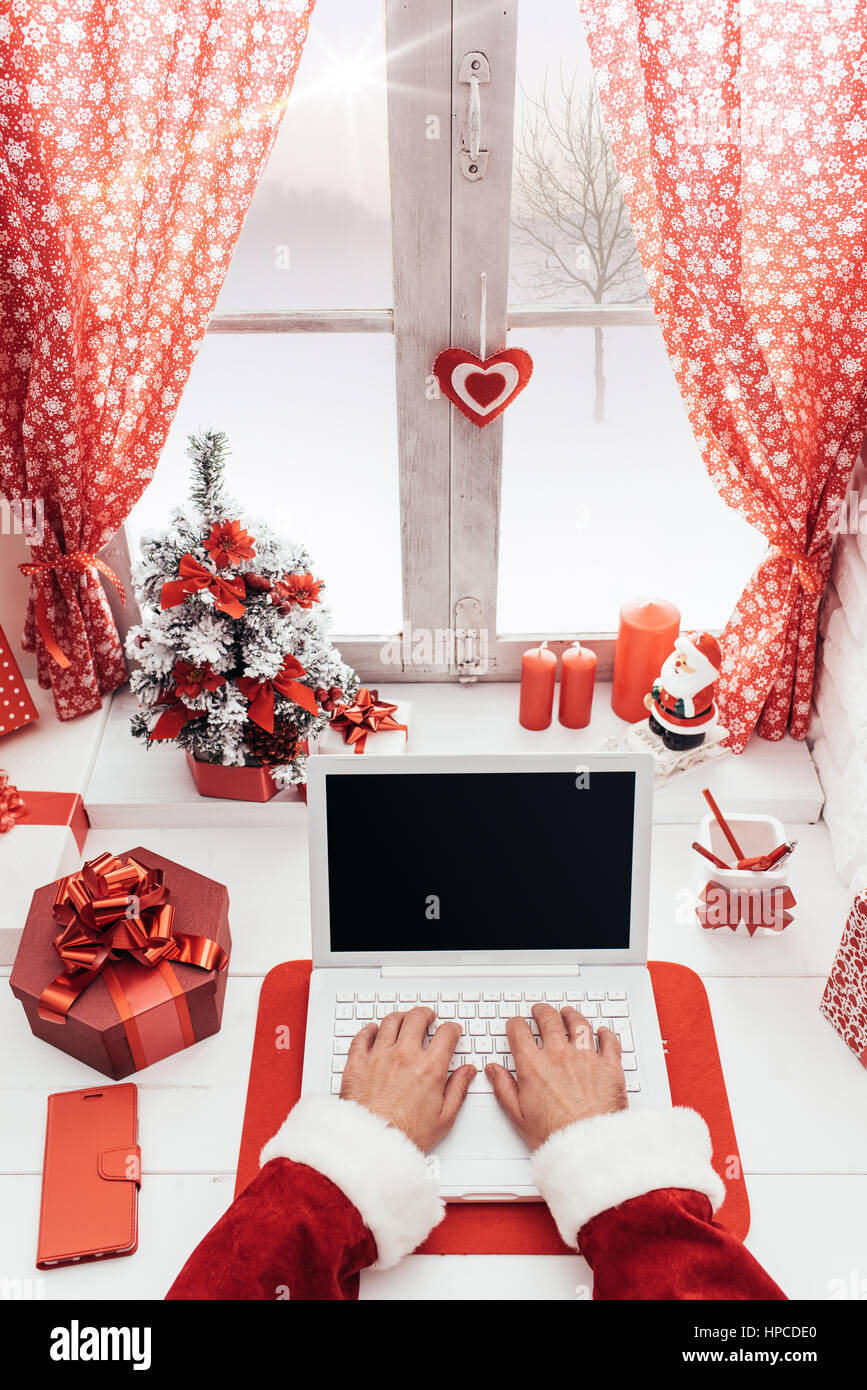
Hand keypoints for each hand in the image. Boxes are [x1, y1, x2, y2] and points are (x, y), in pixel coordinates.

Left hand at [340, 1007, 475, 1152]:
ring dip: (400, 1018)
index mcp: (429, 1068)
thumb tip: (467, 1072)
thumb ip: (458, 1089)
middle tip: (427, 1018)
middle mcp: (404, 1056)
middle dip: (426, 1015)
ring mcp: (378, 1057)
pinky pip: (362, 1036)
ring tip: (403, 1021)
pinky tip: (373, 1031)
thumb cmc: (406, 1137)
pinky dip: (369, 1030)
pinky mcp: (357, 1063)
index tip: (451, 1031)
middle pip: (416, 1018)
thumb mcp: (444, 1118)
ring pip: (390, 1022)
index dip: (452, 1029)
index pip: (446, 1034)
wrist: (372, 1147)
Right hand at [486, 1004, 626, 1150]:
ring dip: (571, 1015)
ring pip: (578, 1023)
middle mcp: (559, 1055)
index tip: (515, 1026)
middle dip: (541, 1012)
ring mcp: (586, 1058)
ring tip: (568, 1014)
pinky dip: (605, 1033)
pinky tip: (602, 1033)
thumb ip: (504, 1088)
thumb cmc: (555, 1135)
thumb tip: (494, 1071)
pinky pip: (609, 1040)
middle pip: (549, 1019)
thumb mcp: (518, 1115)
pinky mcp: (610, 1066)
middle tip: (539, 1012)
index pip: (519, 1031)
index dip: (515, 1024)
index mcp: (534, 1066)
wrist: (589, 1147)